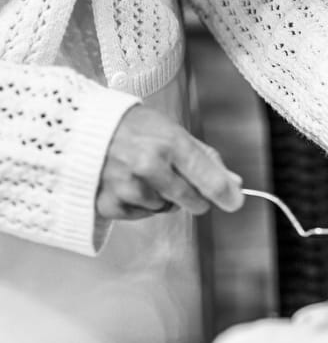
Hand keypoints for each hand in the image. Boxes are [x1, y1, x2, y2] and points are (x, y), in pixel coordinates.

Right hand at [97, 105, 244, 218]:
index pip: (210, 180)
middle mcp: (149, 165)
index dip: (227, 195)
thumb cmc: (132, 127)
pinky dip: (140, 204)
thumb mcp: (173, 131)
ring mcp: (127, 186)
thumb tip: (234, 184)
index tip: (234, 202)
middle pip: (193, 201)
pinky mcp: (110, 203)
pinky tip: (127, 183)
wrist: (79, 128)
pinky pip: (142, 215)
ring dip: (163, 198)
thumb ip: (205, 159)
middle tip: (181, 180)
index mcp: (170, 143)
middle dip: (195, 196)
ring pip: (167, 209)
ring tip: (144, 173)